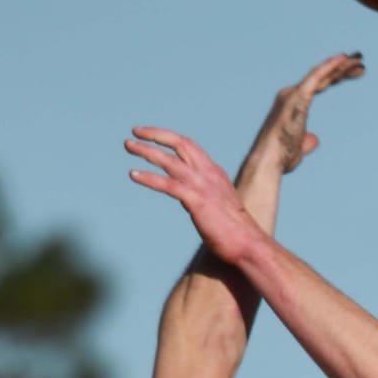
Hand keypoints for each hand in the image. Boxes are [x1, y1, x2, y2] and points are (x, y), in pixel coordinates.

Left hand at [127, 127, 261, 261]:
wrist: (248, 244)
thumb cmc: (235, 232)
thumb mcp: (220, 205)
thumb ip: (205, 196)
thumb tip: (190, 200)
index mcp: (214, 172)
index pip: (189, 146)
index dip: (169, 138)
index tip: (152, 136)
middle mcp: (208, 173)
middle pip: (179, 143)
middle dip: (155, 134)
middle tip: (135, 132)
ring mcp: (202, 186)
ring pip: (169, 160)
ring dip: (146, 150)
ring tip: (128, 146)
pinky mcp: (196, 201)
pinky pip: (167, 184)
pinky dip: (148, 177)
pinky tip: (133, 174)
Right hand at [261, 53, 364, 174]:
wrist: (267, 160)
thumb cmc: (280, 157)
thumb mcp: (298, 149)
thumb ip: (306, 142)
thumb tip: (314, 139)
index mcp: (293, 103)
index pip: (319, 85)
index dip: (336, 77)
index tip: (354, 72)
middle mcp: (291, 94)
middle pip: (322, 77)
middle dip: (341, 69)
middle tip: (360, 61)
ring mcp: (293, 94)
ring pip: (321, 74)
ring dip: (340, 66)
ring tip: (358, 59)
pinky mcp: (297, 97)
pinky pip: (315, 77)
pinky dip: (329, 67)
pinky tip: (343, 59)